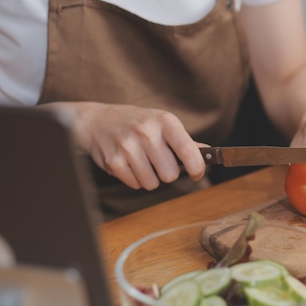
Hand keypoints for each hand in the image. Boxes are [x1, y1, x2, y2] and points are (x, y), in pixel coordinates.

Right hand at [57, 102, 205, 189]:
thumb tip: (209, 153)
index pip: (187, 150)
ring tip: (141, 161)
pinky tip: (128, 163)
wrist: (96, 121)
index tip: (197, 173)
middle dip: (166, 172)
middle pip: (170, 174)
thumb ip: (185, 141)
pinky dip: (134, 178)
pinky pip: (136, 184)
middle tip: (157, 160)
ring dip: (150, 177)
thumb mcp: (162, 123)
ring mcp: (128, 147)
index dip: (196, 167)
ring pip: (153, 183)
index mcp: (164, 121)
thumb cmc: (136, 123)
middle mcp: (146, 132)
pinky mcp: (114, 161)